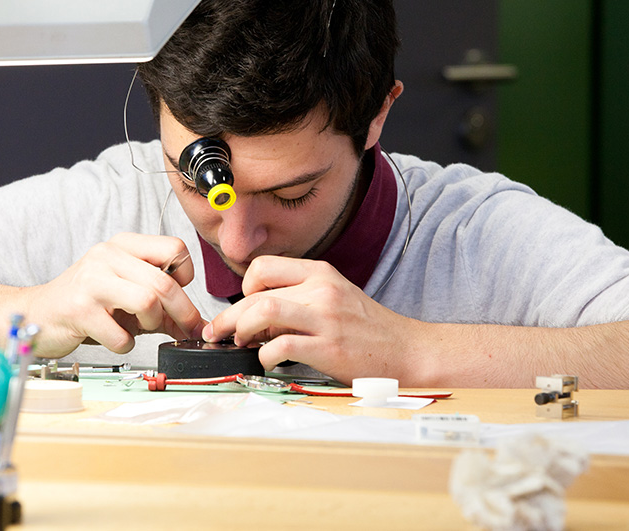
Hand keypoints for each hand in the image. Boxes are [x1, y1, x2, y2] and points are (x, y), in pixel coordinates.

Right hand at [0, 233, 205, 357]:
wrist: (36, 314)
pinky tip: (114, 338)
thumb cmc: (86, 303)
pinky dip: (125, 344)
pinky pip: (121, 334)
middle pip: (165, 282)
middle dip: (183, 312)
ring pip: (148, 302)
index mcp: (123, 245)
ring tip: (137, 328)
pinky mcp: (80, 310)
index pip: (175, 247)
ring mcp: (92, 281)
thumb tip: (197, 324)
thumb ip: (162, 307)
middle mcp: (107, 255)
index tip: (180, 290)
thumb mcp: (126, 295)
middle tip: (186, 329)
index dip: (186, 274)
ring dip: (151, 324)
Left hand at [202, 256, 419, 383]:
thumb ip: (299, 298)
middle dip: (229, 316)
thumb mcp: (335, 297)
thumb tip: (255, 314)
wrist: (407, 350)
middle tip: (221, 333)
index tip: (242, 307)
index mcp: (321, 273)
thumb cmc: (368, 328)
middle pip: (256, 292)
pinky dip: (265, 356)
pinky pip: (281, 346)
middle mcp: (321, 289)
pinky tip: (269, 361)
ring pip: (263, 311)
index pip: (263, 267)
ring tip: (242, 344)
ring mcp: (326, 318)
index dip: (244, 288)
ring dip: (242, 330)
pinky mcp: (329, 347)